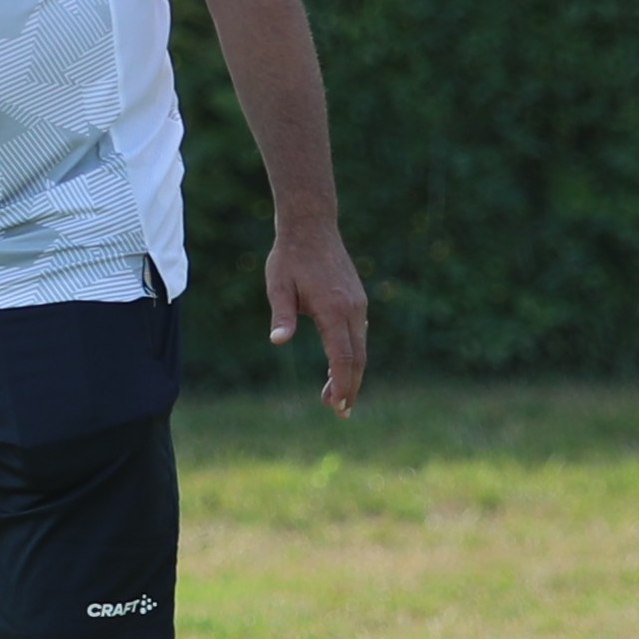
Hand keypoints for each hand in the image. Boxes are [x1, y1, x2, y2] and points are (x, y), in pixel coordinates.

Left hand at [264, 218, 369, 416]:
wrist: (312, 226)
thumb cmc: (290, 257)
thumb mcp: (278, 286)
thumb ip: (282, 315)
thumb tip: (278, 341)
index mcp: (333, 309)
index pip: (343, 356)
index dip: (343, 384)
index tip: (338, 406)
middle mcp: (352, 309)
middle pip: (357, 358)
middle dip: (350, 387)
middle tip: (339, 412)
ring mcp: (358, 305)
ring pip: (360, 347)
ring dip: (350, 373)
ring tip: (334, 395)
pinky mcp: (357, 300)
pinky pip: (359, 335)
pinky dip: (352, 355)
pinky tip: (339, 366)